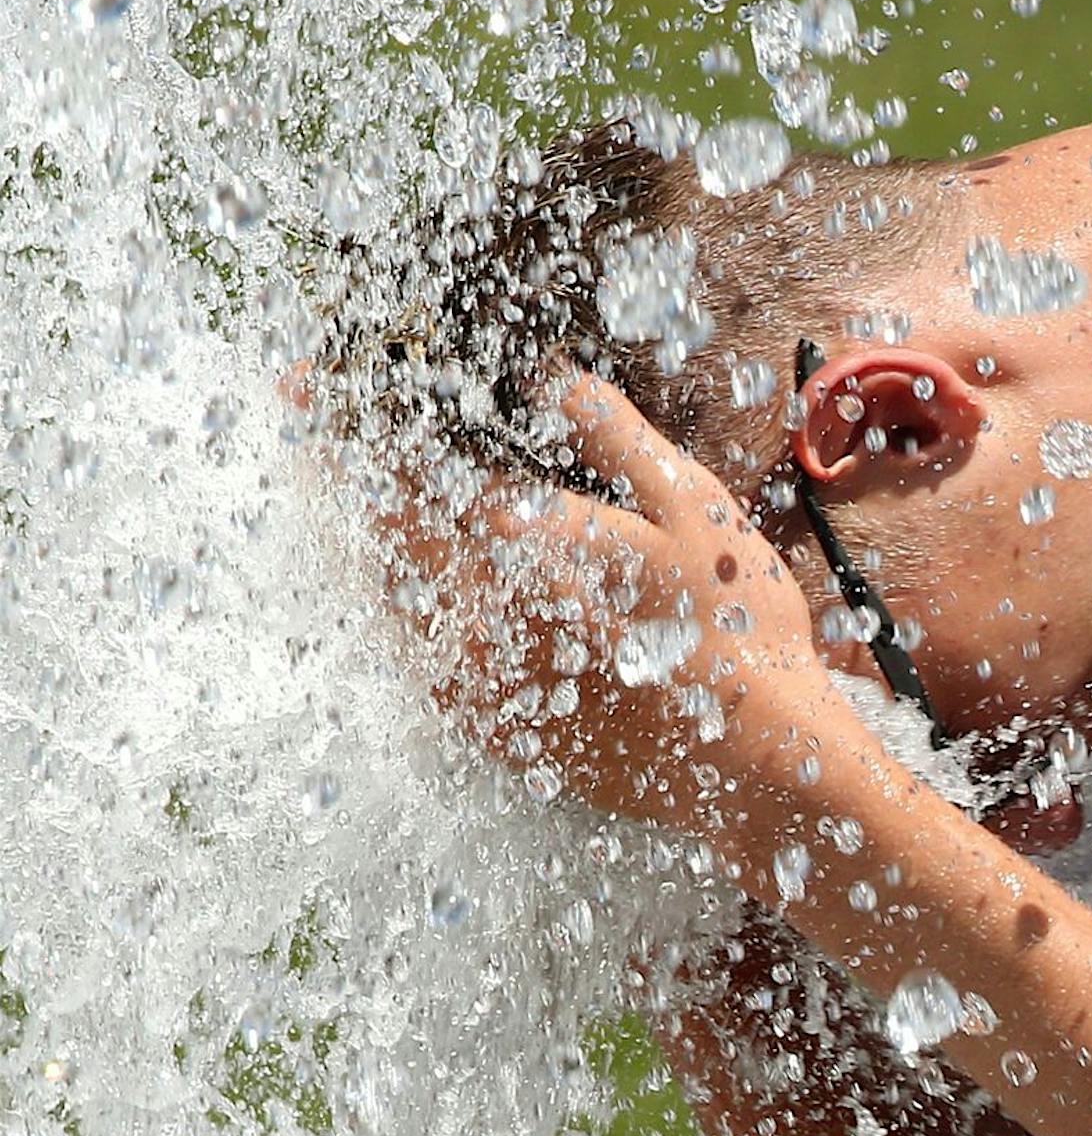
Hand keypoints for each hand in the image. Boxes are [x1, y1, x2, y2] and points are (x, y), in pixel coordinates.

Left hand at [343, 364, 844, 829]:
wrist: (754, 763)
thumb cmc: (736, 628)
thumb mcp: (694, 506)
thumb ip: (612, 434)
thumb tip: (547, 372)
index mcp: (518, 546)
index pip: (399, 472)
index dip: (338, 422)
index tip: (295, 383)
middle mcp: (476, 618)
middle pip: (368, 534)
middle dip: (327, 473)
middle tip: (293, 413)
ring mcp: (476, 684)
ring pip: (380, 600)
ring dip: (353, 542)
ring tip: (332, 494)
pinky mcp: (492, 734)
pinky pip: (416, 661)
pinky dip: (395, 612)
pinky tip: (401, 587)